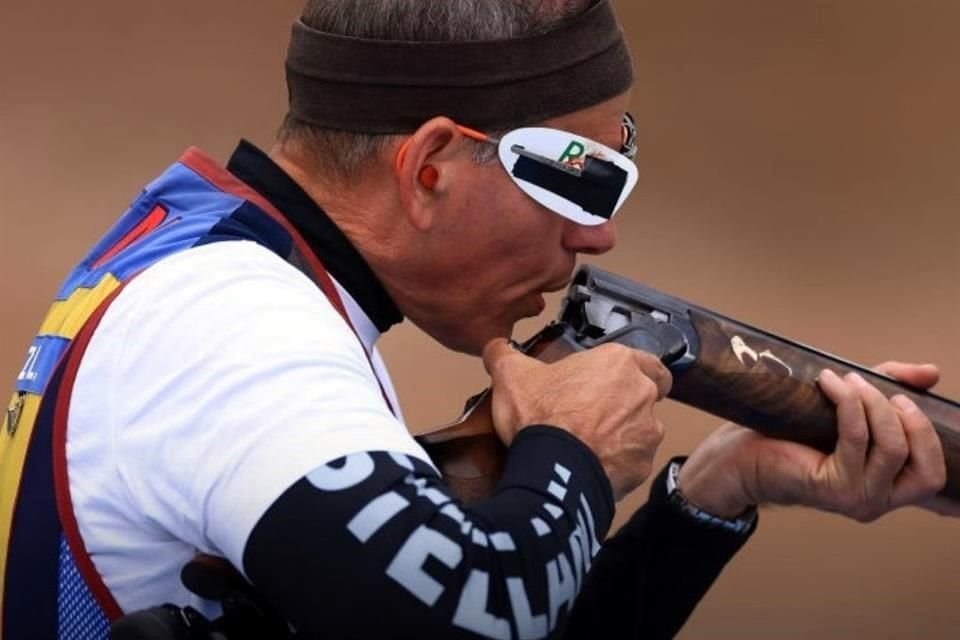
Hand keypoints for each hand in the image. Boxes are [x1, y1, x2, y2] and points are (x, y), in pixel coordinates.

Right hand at [483, 338, 671, 500]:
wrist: (553, 468)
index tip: (613, 380)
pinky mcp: (642, 465)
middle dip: (627, 403)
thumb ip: (504, 354)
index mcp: (617, 363)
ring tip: (589, 443)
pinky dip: (618, 463)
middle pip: (647, 395)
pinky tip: (592, 465)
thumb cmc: (541, 416)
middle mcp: (641, 394)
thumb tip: (496, 348)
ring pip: (643, 430)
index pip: (648, 361)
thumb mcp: (511, 375)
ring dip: (623, 435)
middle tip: (595, 412)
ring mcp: (646, 432)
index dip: (633, 371)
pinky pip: (634, 461)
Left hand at [678, 362, 948, 520]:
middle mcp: (878, 501)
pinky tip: (830, 383)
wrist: (742, 454)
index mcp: (888, 487)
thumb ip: (890, 388)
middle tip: (884, 391)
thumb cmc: (794, 431)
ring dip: (874, 404)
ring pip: (891, 447)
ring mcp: (857, 498)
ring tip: (850, 380)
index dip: (937, 443)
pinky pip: (855, 438)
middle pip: (923, 463)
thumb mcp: (851, 405)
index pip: (933, 479)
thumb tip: (931, 372)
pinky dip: (848, 403)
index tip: (914, 403)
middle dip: (910, 419)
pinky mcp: (832, 488)